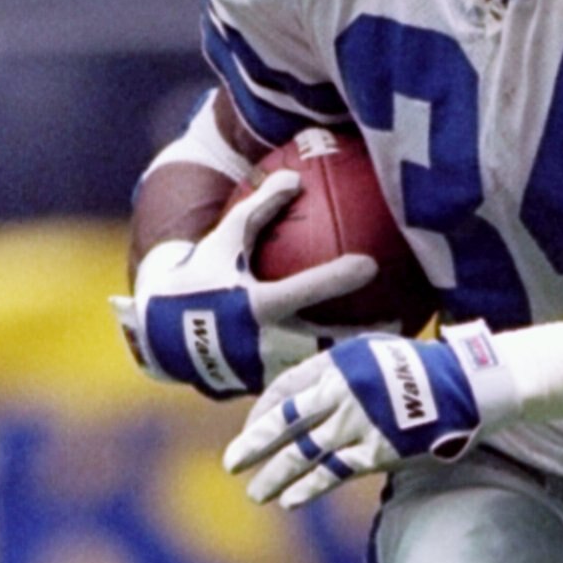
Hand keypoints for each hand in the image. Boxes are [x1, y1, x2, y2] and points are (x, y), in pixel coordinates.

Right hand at [109, 168, 375, 399]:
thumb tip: (293, 174)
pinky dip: (329, 373)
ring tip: (388, 352)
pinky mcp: (261, 388)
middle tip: (403, 325)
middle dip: (365, 336)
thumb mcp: (223, 240)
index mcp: (254, 306)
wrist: (158, 333)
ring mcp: (263, 371)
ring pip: (319, 368)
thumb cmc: (197, 277)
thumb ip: (258, 209)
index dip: (338, 277)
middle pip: (326, 342)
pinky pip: (304, 380)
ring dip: (353, 360)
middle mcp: (262, 343)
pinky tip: (356, 366)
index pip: (303, 290)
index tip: (373, 263)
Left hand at [222, 326, 506, 507]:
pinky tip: (290, 500)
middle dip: (253, 446)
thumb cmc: (419, 367)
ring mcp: (355, 423)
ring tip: (255, 493)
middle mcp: (338, 393)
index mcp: (334, 364)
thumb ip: (337, 371)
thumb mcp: (371, 351)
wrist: (463, 384)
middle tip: (231, 464)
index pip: (283, 391)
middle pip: (284, 423)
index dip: (261, 414)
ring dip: (274, 475)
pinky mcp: (375, 451)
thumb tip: (309, 396)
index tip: (249, 431)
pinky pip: (333, 473)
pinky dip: (308, 488)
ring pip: (303, 454)